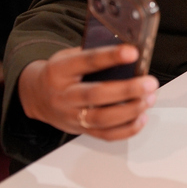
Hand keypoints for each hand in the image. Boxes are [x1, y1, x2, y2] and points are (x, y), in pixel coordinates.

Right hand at [18, 45, 158, 140]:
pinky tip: (141, 117)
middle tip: (149, 83)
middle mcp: (63, 95)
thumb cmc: (61, 73)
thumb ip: (93, 55)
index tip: (133, 52)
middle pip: (95, 95)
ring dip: (130, 110)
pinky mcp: (80, 130)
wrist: (36, 96)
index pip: (86, 61)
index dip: (110, 57)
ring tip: (149, 99)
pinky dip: (127, 129)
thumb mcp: (69, 57)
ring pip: (102, 118)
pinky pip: (105, 135)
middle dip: (127, 90)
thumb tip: (129, 53)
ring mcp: (71, 116)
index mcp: (60, 70)